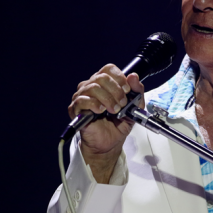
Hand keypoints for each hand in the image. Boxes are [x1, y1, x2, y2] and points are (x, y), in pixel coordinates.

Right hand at [68, 64, 144, 182]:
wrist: (110, 143)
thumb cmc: (119, 123)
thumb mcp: (135, 107)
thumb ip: (137, 91)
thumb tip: (133, 76)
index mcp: (105, 84)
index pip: (108, 69)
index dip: (119, 77)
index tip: (127, 90)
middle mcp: (91, 87)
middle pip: (101, 77)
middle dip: (116, 91)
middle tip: (122, 104)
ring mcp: (82, 97)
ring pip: (93, 87)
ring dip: (107, 99)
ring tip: (114, 110)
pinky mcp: (75, 110)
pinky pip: (82, 100)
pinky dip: (94, 104)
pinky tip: (101, 111)